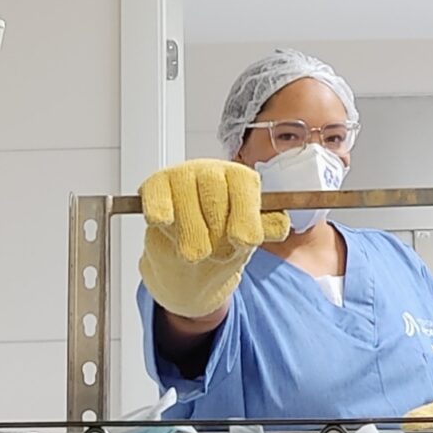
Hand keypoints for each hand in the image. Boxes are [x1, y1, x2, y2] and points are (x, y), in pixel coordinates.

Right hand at [138, 158, 290, 320]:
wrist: (189, 261)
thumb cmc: (222, 240)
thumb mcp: (248, 238)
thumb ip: (266, 229)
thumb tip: (278, 224)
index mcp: (239, 178)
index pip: (244, 187)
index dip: (244, 216)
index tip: (243, 241)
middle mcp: (211, 171)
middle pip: (214, 196)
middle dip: (217, 234)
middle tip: (217, 255)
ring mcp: (181, 176)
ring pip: (186, 201)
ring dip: (190, 233)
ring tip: (195, 254)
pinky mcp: (155, 186)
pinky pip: (158, 197)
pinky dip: (161, 211)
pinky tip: (164, 221)